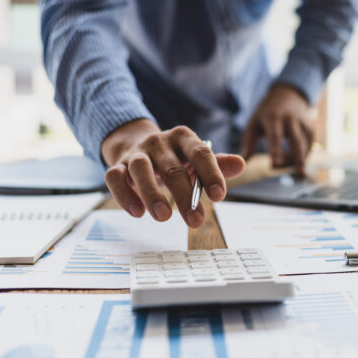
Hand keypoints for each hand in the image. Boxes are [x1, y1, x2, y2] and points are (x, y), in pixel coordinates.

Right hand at [101, 119, 244, 226]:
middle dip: (185, 196)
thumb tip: (241, 164)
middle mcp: (158, 142)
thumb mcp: (196, 158)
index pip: (200, 153)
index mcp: (183, 137)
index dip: (211, 173)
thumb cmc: (174, 157)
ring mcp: (136, 153)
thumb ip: (218, 163)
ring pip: (141, 170)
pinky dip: (125, 195)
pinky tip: (137, 212)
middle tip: (195, 220)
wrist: (136, 144)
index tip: (219, 196)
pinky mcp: (117, 165)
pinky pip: (115, 178)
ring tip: (164, 216)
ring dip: (152, 194)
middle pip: (172, 168)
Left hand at [241, 84, 313, 174]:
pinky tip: (297, 163)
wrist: (286, 95)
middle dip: (297, 157)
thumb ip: (248, 143)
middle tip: (299, 174)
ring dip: (300, 160)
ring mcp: (303, 123)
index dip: (276, 150)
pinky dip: (304, 156)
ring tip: (298, 175)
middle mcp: (290, 119)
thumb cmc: (266, 114)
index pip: (275, 136)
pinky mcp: (311, 128)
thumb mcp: (254, 123)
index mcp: (273, 117)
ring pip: (304, 145)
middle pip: (296, 140)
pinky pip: (309, 146)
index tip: (275, 164)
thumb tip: (244, 162)